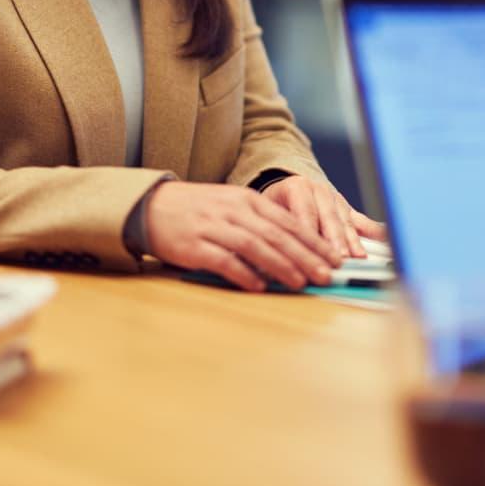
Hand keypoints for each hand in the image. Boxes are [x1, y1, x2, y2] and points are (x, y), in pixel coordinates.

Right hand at [145, 181, 342, 291]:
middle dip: (305, 256)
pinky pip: (223, 260)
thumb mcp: (231, 206)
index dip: (313, 241)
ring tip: (301, 282)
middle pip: (277, 234)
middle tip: (327, 274)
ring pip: (255, 246)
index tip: (333, 258)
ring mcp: (213, 226)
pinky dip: (243, 273)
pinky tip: (259, 286)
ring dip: (281, 265)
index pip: (287, 221)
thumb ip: (259, 223)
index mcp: (246, 200)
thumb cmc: (197, 209)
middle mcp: (233, 210)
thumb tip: (293, 250)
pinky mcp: (194, 245)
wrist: (151, 205)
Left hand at [261, 177, 385, 258]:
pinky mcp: (348, 210)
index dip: (310, 233)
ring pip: (346, 221)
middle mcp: (318, 190)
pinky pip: (362, 221)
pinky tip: (385, 240)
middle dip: (335, 240)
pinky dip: (374, 231)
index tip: (312, 253)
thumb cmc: (274, 204)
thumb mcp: (266, 210)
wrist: (287, 186)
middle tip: (339, 259)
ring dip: (352, 241)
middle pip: (329, 217)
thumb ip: (272, 228)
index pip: (304, 212)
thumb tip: (270, 256)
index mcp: (296, 188)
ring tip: (358, 257)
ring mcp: (336, 199)